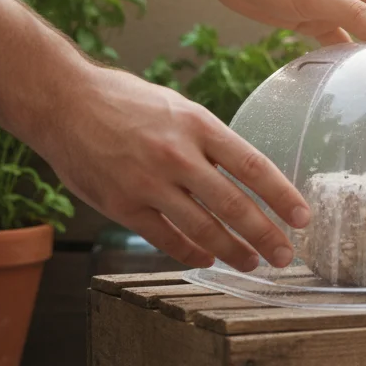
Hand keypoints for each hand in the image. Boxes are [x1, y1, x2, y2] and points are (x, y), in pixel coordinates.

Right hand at [37, 65, 308, 270]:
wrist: (63, 102)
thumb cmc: (125, 102)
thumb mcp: (177, 108)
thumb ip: (209, 142)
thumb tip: (245, 178)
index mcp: (197, 124)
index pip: (253, 167)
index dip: (283, 196)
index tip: (303, 218)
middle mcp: (177, 155)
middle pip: (234, 205)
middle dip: (266, 235)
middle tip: (285, 255)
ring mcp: (148, 182)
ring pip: (203, 228)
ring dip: (233, 251)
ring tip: (252, 263)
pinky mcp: (123, 205)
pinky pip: (166, 238)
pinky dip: (191, 252)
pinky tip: (207, 259)